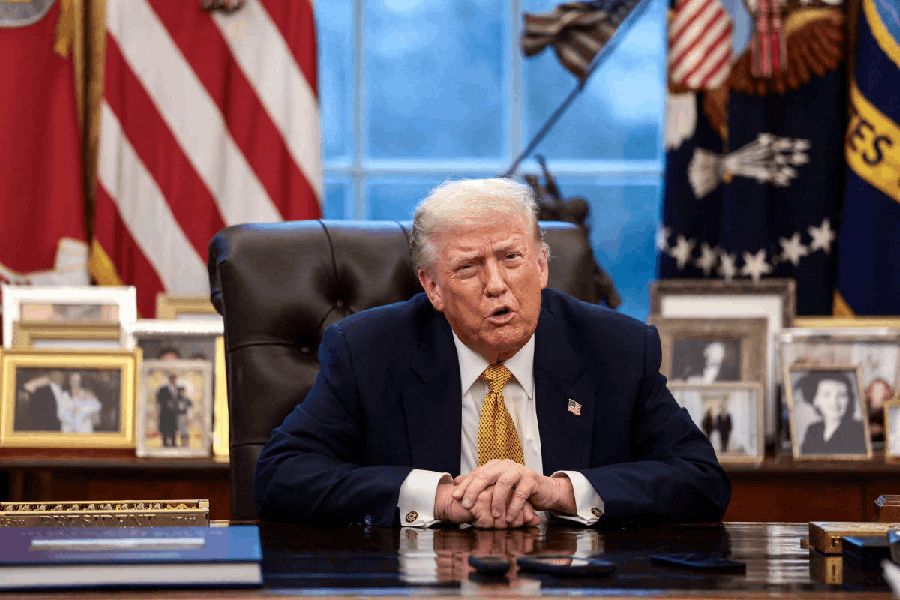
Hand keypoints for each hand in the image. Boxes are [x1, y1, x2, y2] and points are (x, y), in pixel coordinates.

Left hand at [452, 459, 575, 523]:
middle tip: (467, 505)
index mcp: (495, 465)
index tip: (455, 497)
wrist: (545, 491)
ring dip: (496, 501)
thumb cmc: (518, 490)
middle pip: (486, 476)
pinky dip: (513, 507)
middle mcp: (506, 465)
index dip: (465, 485)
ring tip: (493, 515)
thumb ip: (478, 483)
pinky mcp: (531, 480)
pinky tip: (509, 518)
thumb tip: (456, 481)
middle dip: (474, 491)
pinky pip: (520, 493)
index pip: (476, 474)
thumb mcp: (497, 487)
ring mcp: (519, 471)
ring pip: (503, 483)